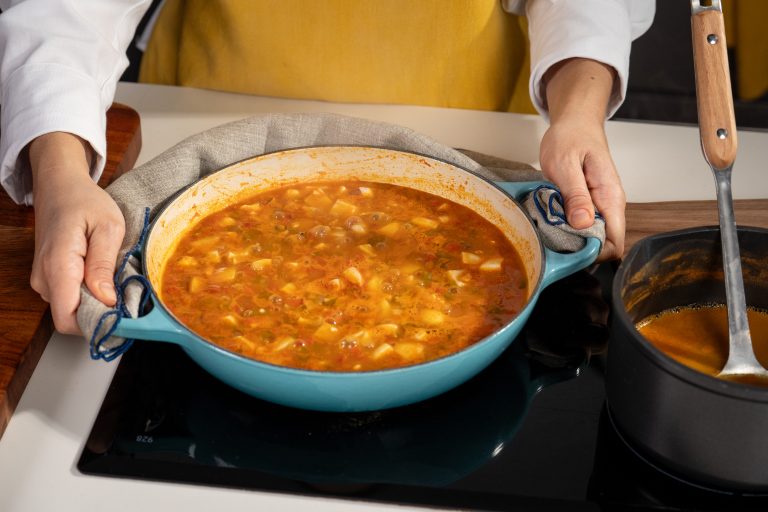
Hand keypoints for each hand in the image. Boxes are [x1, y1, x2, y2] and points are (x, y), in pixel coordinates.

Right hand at [29, 133, 124, 334]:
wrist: (59, 185)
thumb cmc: (85, 201)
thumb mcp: (108, 227)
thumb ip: (104, 265)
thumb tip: (107, 300)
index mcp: (59, 265)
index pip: (68, 319)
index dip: (95, 323)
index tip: (122, 315)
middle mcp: (44, 277)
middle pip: (71, 317)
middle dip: (100, 312)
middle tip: (124, 293)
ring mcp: (43, 278)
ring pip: (71, 308)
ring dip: (95, 300)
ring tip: (112, 276)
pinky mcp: (47, 277)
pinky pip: (69, 296)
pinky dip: (88, 292)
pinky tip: (101, 274)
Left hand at [539, 117, 625, 260]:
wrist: (575, 122)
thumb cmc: (570, 138)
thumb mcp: (566, 165)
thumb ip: (575, 195)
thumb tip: (583, 224)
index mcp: (610, 197)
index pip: (615, 243)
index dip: (594, 254)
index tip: (569, 251)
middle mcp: (609, 206)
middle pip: (603, 245)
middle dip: (578, 248)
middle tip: (551, 238)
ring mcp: (599, 206)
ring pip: (590, 237)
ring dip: (570, 238)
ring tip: (548, 228)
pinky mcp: (588, 204)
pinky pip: (581, 226)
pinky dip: (565, 228)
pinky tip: (550, 220)